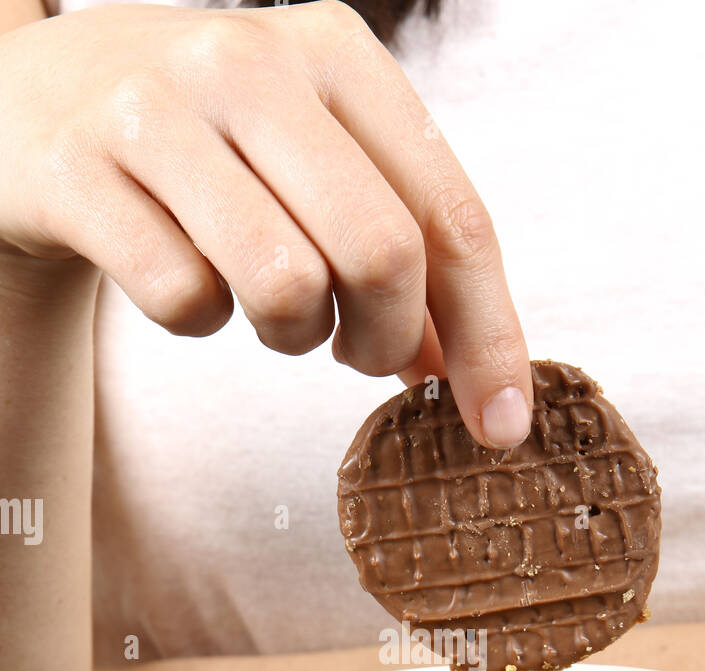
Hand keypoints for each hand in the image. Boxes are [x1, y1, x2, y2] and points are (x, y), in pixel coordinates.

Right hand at [0, 1, 531, 445]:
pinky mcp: (78, 168)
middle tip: (359, 354)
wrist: (36, 99)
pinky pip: (184, 301)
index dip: (490, 336)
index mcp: (337, 54)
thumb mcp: (313, 166)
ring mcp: (156, 109)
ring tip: (266, 305)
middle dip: (386, 342)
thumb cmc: (209, 147)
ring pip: (285, 286)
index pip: (452, 216)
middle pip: (383, 254)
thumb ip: (399, 251)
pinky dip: (197, 318)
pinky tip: (181, 274)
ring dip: (289, 333)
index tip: (502, 425)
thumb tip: (469, 376)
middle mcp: (250, 61)